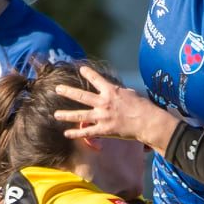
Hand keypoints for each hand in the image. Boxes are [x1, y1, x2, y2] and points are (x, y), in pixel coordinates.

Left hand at [54, 66, 175, 148]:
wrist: (147, 122)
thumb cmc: (143, 107)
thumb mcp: (131, 93)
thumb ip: (119, 92)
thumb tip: (116, 90)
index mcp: (111, 91)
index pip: (97, 79)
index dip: (88, 73)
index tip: (81, 69)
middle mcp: (104, 102)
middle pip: (81, 96)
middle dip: (68, 92)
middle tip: (57, 89)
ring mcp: (102, 116)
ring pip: (80, 115)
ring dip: (66, 115)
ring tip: (56, 115)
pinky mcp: (104, 130)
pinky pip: (87, 132)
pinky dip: (76, 134)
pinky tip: (66, 134)